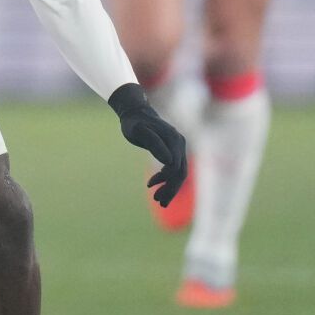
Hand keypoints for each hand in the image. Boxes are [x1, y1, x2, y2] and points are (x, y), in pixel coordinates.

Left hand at [108, 82, 186, 205]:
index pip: (175, 166)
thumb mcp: (139, 132)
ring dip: (170, 187)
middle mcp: (180, 143)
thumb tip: (169, 162)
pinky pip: (175, 168)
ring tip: (158, 200)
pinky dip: (168, 179)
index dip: (166, 180)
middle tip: (158, 202)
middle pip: (180, 172)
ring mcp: (179, 146)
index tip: (150, 187)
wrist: (135, 113)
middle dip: (170, 189)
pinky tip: (156, 186)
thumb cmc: (134, 123)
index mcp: (173, 139)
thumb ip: (154, 144)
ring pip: (179, 172)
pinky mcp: (175, 150)